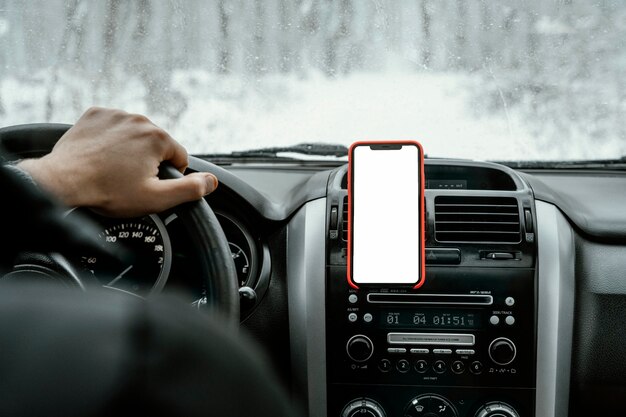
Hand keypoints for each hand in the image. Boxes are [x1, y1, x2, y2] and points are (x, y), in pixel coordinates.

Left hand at [18, 107, 217, 216]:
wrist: (63, 182)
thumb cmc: (108, 191)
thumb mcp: (156, 198)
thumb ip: (190, 189)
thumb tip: (211, 181)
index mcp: (158, 137)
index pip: (179, 157)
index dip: (169, 176)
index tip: (150, 185)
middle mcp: (140, 119)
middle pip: (157, 145)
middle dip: (148, 162)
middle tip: (129, 180)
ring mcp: (116, 115)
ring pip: (135, 135)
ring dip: (130, 150)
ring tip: (113, 169)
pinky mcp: (95, 114)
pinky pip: (113, 127)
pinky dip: (110, 140)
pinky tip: (101, 156)